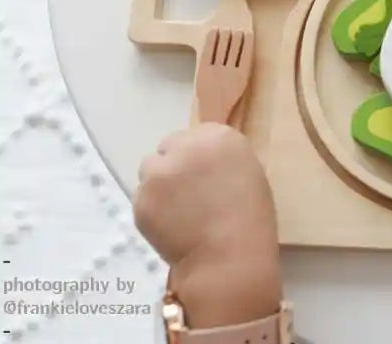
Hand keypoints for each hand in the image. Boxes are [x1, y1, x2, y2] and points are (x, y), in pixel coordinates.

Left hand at [135, 125, 281, 327]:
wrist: (228, 256)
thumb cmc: (250, 216)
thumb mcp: (246, 171)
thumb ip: (219, 158)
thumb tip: (201, 163)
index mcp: (219, 136)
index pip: (194, 135)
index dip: (196, 156)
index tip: (202, 175)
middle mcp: (186, 146)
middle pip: (168, 147)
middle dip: (173, 165)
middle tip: (185, 193)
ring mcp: (160, 172)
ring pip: (150, 170)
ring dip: (159, 184)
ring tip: (176, 211)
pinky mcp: (141, 199)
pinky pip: (142, 198)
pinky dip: (151, 210)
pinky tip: (170, 227)